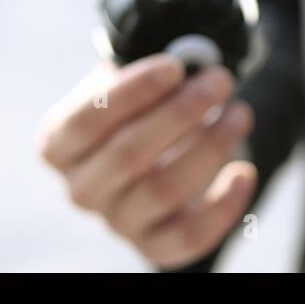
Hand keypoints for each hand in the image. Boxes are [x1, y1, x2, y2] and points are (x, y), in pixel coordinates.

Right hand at [37, 55, 255, 268]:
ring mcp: (117, 221)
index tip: (175, 66)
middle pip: (127, 155)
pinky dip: (223, 207)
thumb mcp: (136, 80)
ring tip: (239, 113)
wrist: (162, 150)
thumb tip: (194, 58)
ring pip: (163, 190)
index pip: (86, 121)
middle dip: (180, 112)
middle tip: (220, 80)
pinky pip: (188, 237)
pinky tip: (244, 171)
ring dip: (210, 147)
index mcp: (60, 144)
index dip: (132, 92)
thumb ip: (154, 70)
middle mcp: (81, 188)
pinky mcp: (154, 245)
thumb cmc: (143, 105)